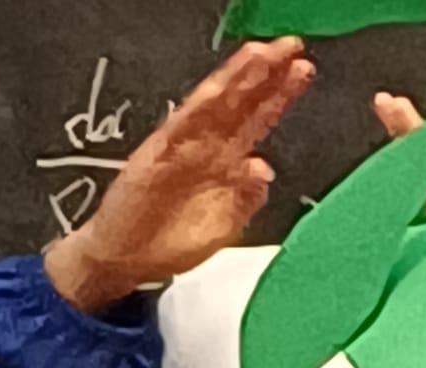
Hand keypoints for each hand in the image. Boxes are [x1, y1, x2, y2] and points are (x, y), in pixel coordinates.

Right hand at [44, 39, 313, 314]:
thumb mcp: (220, 229)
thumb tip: (262, 169)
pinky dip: (202, 105)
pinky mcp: (158, 153)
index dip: (278, 94)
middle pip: (240, 104)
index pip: (255, 119)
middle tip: (291, 48)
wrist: (124, 260)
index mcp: (224, 164)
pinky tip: (220, 86)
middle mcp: (206, 149)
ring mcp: (182, 148)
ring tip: (262, 54)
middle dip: (266, 75)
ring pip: (216, 106)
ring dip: (238, 79)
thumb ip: (244, 201)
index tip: (301, 71)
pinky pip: (184, 123)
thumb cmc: (167, 245)